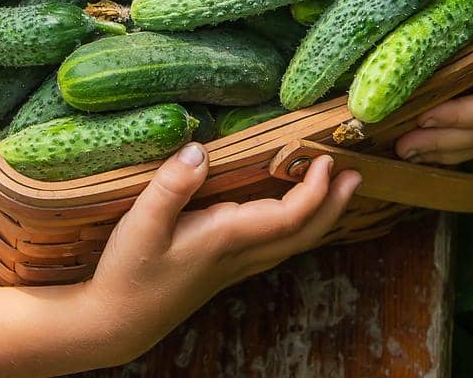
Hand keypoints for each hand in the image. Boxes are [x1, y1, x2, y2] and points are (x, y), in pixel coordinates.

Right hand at [83, 142, 360, 363]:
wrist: (116, 323)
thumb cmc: (128, 273)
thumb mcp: (141, 224)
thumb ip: (172, 185)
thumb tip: (199, 148)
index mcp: (227, 239)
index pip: (288, 217)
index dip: (314, 191)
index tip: (327, 160)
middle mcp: (240, 255)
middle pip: (303, 233)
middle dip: (333, 204)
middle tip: (356, 174)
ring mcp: (236, 266)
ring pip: (292, 241)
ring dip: (320, 215)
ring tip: (335, 188)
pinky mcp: (226, 269)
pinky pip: (276, 244)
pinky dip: (296, 224)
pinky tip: (292, 212)